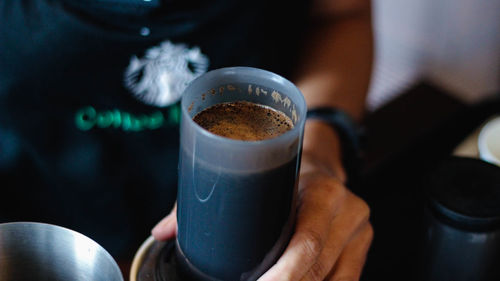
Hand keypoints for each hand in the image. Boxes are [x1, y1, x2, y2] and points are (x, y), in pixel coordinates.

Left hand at [152, 160, 371, 280]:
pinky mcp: (361, 250)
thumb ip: (206, 199)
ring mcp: (360, 234)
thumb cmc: (281, 170)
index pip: (307, 242)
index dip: (283, 275)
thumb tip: (161, 232)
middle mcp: (349, 213)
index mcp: (323, 190)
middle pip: (319, 269)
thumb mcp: (251, 173)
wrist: (322, 160)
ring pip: (335, 280)